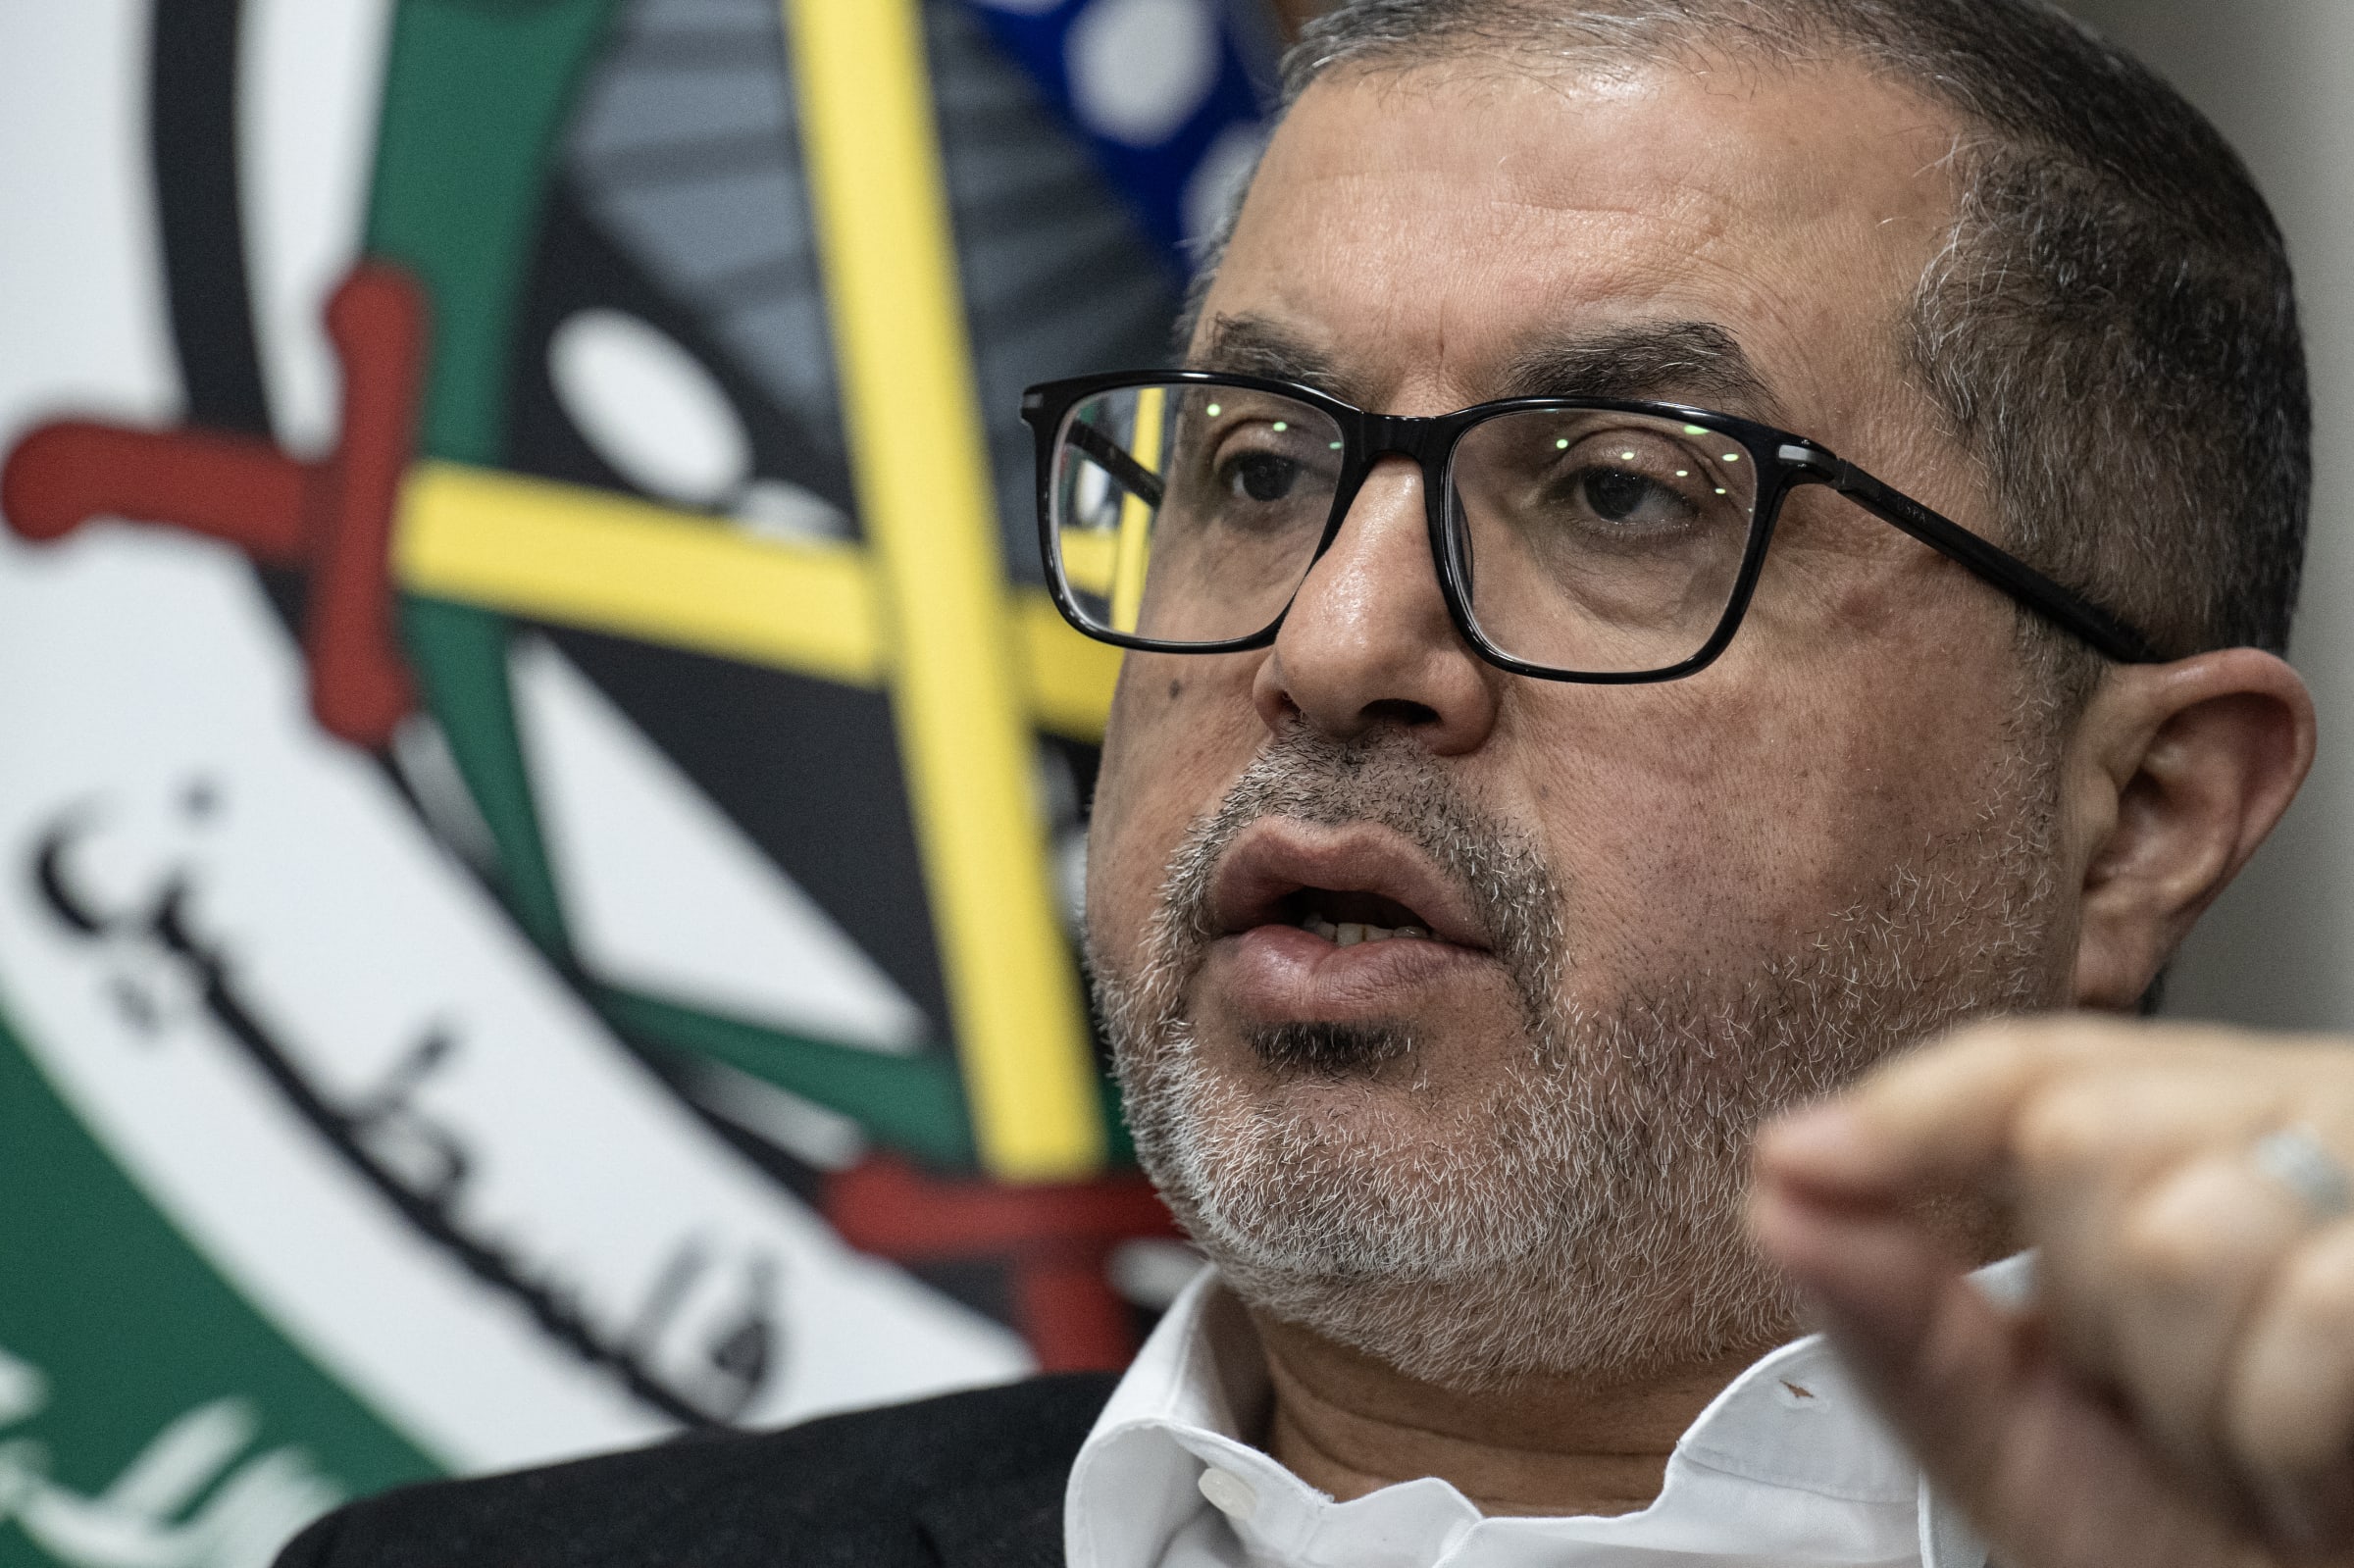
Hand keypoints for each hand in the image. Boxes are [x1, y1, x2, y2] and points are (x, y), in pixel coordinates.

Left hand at [1752, 1016, 2353, 1566]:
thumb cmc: (2210, 1539)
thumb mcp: (2024, 1439)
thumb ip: (1901, 1319)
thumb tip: (1779, 1193)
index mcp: (2181, 1134)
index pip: (2023, 1066)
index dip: (1911, 1110)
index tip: (1797, 1161)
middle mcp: (2285, 1120)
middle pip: (2078, 1138)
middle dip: (2089, 1314)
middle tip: (2167, 1407)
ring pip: (2178, 1237)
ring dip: (2190, 1396)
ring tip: (2250, 1451)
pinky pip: (2304, 1313)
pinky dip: (2280, 1436)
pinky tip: (2318, 1471)